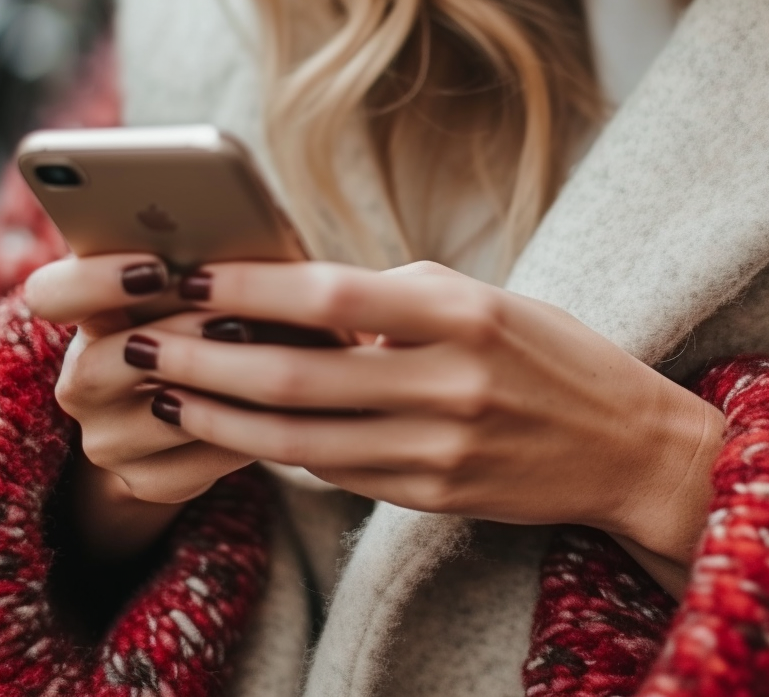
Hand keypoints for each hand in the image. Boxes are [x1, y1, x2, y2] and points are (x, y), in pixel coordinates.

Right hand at [24, 254, 253, 525]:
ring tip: (273, 365)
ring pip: (156, 419)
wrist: (194, 405)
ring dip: (217, 392)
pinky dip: (240, 437)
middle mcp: (83, 379)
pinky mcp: (145, 481)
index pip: (52, 295)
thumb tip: (246, 234)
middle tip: (234, 322)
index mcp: (86, 314)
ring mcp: (107, 437)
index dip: (95, 282)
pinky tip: (280, 413)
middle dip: (175, 340)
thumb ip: (198, 263)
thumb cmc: (206, 316)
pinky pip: (193, 466)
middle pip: (99, 364)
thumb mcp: (193, 286)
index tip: (156, 267)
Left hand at [131, 260, 723, 575]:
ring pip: (301, 437)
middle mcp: (450, 383)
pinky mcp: (433, 496)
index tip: (188, 273)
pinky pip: (335, 471)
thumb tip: (306, 291)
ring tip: (165, 389)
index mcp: (465, 314)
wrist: (627, 445)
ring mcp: (440, 449)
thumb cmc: (554, 355)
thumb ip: (400, 296)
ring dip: (222, 413)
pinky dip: (277, 447)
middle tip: (140, 339)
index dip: (250, 286)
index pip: (333, 295)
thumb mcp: (489, 300)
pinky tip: (235, 425)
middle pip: (298, 374)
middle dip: (206, 356)